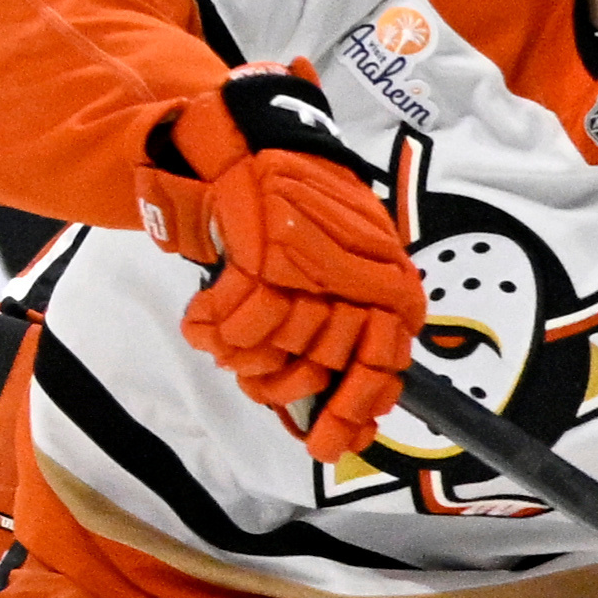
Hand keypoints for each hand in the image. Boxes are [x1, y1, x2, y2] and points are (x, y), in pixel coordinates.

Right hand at [140, 68, 416, 461]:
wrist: (260, 149)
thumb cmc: (304, 217)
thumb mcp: (350, 272)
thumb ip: (348, 334)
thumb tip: (341, 417)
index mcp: (392, 289)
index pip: (381, 369)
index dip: (351, 415)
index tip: (328, 448)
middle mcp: (363, 281)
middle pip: (322, 367)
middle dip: (284, 385)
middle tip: (258, 380)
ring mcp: (316, 270)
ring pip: (278, 350)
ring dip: (245, 355)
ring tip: (230, 342)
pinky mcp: (266, 257)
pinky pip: (239, 322)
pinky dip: (215, 328)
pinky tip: (205, 321)